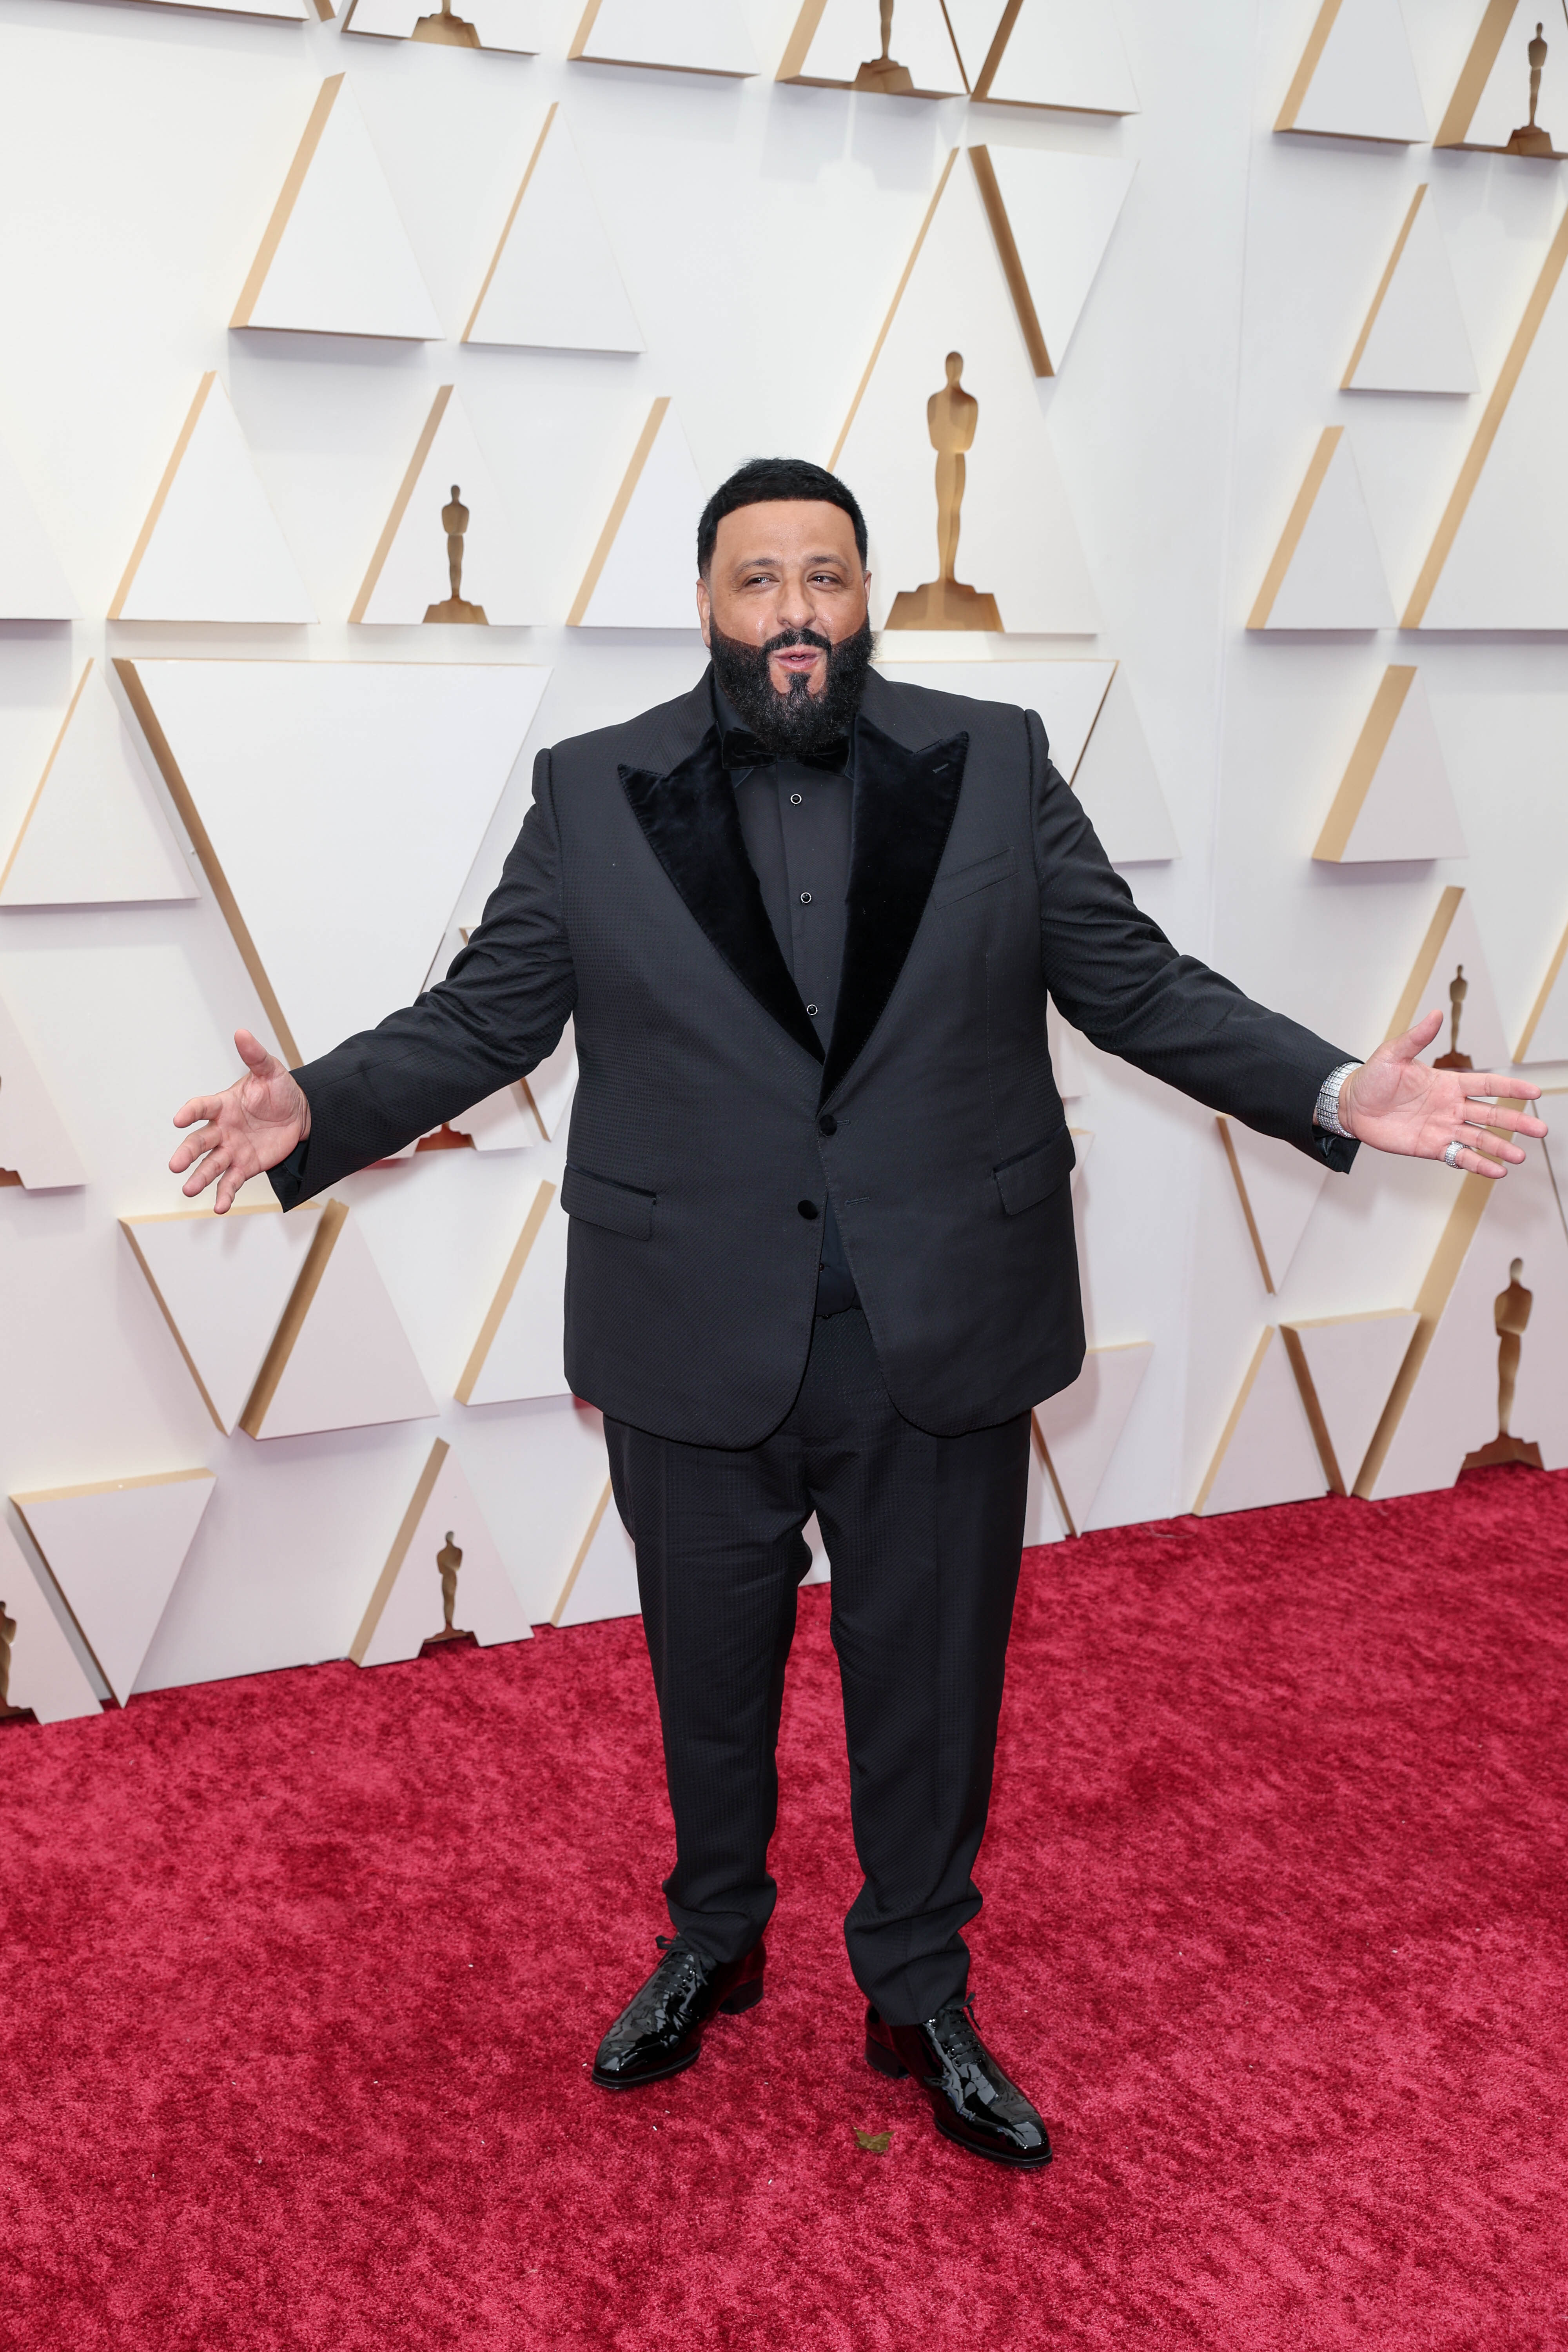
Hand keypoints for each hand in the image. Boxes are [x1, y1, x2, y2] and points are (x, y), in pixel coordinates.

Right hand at [169, 1029, 310, 1213]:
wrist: (299, 1114)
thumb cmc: (279, 1091)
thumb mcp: (271, 1071)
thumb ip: (255, 1055)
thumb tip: (242, 1033)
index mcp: (224, 1105)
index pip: (202, 1107)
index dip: (190, 1112)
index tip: (178, 1119)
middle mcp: (222, 1129)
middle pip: (200, 1142)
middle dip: (187, 1154)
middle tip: (176, 1165)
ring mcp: (232, 1149)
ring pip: (211, 1165)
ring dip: (200, 1178)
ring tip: (189, 1190)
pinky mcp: (244, 1166)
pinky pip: (231, 1181)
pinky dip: (224, 1194)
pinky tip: (219, 1206)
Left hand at [1339, 1012, 1546, 1177]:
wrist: (1351, 1106)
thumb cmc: (1373, 1077)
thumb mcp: (1393, 1054)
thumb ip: (1416, 1038)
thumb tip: (1435, 1014)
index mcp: (1448, 1083)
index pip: (1487, 1085)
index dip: (1510, 1088)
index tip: (1534, 1092)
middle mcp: (1451, 1107)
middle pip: (1491, 1115)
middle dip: (1516, 1122)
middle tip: (1540, 1130)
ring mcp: (1443, 1128)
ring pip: (1480, 1138)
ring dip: (1500, 1147)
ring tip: (1520, 1157)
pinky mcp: (1432, 1147)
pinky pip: (1460, 1156)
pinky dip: (1478, 1164)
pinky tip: (1496, 1171)